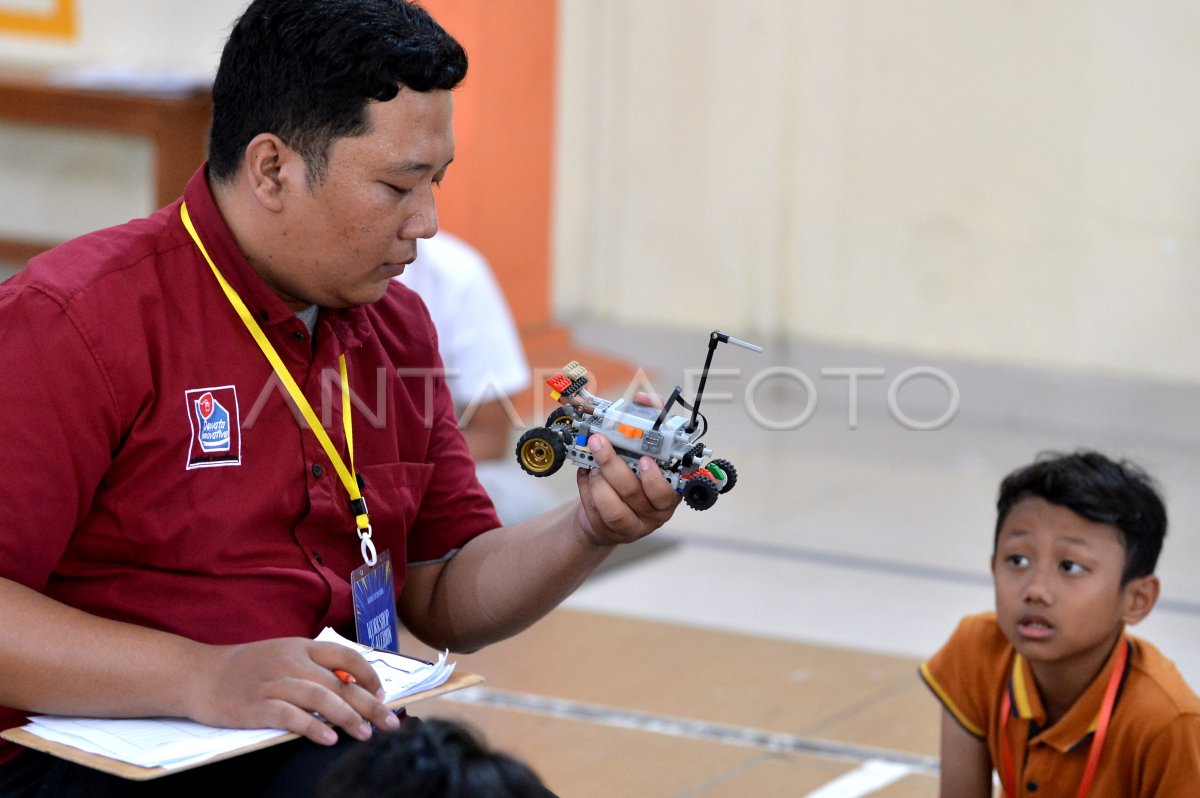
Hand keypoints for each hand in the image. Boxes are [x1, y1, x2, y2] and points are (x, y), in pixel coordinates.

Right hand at [187, 638, 399, 744]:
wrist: (199, 674)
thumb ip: (313, 667)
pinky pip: (291, 716)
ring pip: (321, 698)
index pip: (345, 656)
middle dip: (369, 705)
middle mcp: (291, 661)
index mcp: (300, 647)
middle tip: (390, 723)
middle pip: (339, 683)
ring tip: (365, 735)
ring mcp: (274, 683)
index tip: (383, 695)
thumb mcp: (282, 655)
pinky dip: (312, 728)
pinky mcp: (256, 706)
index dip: (369, 675)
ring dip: (348, 718)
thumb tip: (351, 686)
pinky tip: (329, 739)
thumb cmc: (246, 668)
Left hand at [573, 432, 680, 546]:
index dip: (654, 478)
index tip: (643, 459)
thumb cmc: (636, 475)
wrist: (616, 503)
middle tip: (599, 443)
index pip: (666, 492)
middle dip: (612, 466)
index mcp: (668, 494)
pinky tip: (585, 473)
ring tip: (592, 465)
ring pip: (613, 509)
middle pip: (633, 494)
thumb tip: (645, 401)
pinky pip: (594, 511)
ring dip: (598, 482)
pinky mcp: (608, 531)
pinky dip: (586, 488)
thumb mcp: (646, 449)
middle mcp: (652, 514)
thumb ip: (650, 422)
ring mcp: (631, 526)